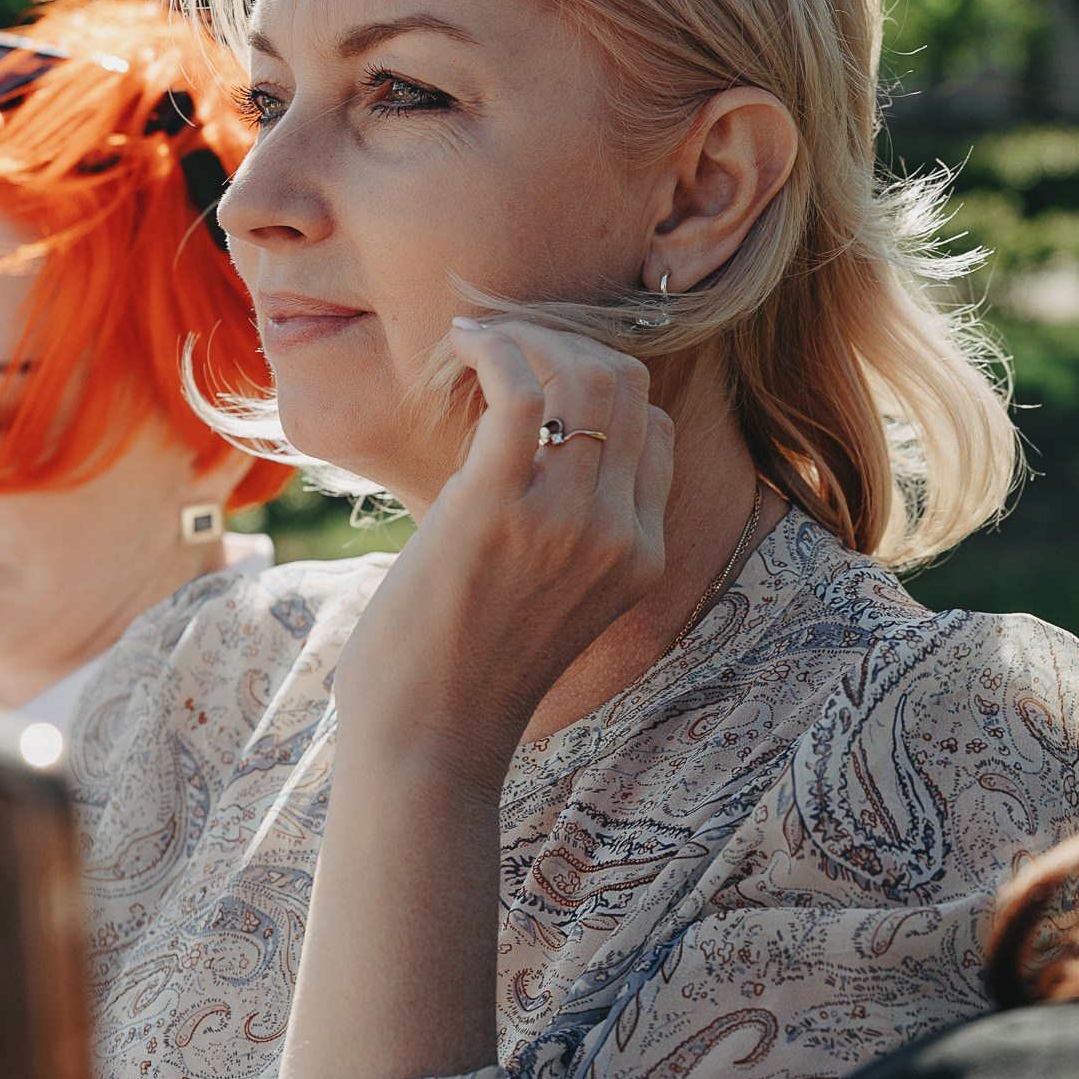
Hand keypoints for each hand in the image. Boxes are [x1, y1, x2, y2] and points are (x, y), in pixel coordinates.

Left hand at [335, 319, 673, 780]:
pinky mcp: (500, 507)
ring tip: (472, 342)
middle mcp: (619, 532)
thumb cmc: (458, 674)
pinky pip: (520, 390)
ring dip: (523, 337)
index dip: (591, 384)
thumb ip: (553, 533)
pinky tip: (458, 348)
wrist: (427, 741)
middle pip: (626, 385)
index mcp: (639, 555)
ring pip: (583, 373)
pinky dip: (492, 350)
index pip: (651, 428)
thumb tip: (508, 456)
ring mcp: (568, 520)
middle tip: (496, 344)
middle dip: (560, 342)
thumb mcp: (541, 600)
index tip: (529, 376)